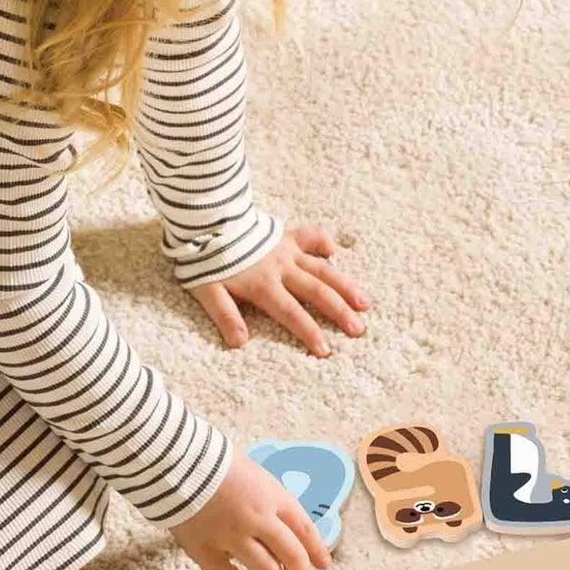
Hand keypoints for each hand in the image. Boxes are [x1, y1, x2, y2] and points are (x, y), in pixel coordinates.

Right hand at [169, 451, 331, 569]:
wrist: (176, 459)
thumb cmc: (214, 460)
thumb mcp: (254, 473)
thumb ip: (268, 498)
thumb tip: (280, 521)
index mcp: (273, 497)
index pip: (305, 529)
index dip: (317, 550)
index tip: (323, 562)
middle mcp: (258, 519)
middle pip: (291, 555)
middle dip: (298, 567)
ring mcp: (232, 537)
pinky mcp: (205, 548)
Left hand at [189, 225, 369, 357]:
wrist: (206, 219)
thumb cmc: (205, 259)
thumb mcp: (207, 290)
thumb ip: (225, 315)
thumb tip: (239, 342)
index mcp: (263, 285)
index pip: (291, 313)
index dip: (309, 332)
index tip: (326, 350)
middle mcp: (281, 268)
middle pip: (316, 292)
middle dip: (338, 312)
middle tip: (358, 330)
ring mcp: (287, 250)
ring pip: (323, 268)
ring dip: (345, 285)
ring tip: (364, 303)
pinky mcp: (286, 236)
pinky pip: (311, 236)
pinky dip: (324, 243)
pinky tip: (336, 253)